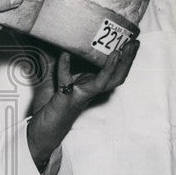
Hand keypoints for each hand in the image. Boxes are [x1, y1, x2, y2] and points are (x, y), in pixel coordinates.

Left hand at [26, 40, 138, 169]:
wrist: (40, 133)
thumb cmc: (48, 107)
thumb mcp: (54, 79)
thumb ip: (58, 62)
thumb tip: (58, 41)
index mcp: (89, 86)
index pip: (113, 72)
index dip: (125, 59)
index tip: (131, 42)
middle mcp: (88, 91)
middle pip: (116, 77)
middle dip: (127, 61)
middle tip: (134, 44)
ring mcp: (79, 96)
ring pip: (103, 83)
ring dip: (112, 67)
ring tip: (117, 51)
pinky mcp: (65, 100)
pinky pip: (66, 81)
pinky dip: (65, 67)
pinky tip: (65, 54)